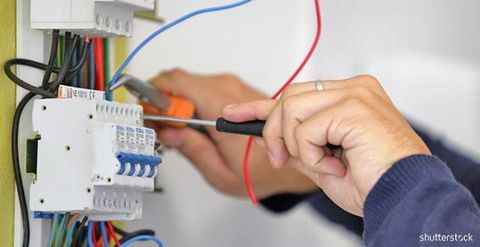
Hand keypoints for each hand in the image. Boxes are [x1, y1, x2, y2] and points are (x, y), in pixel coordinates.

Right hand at [148, 69, 315, 197]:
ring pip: (190, 82)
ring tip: (174, 127)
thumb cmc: (264, 170)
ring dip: (176, 101)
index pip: (177, 83)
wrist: (293, 158)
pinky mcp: (236, 90)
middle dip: (162, 100)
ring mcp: (234, 87)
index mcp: (221, 110)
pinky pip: (204, 87)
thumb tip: (169, 131)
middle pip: (180, 80)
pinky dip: (190, 100)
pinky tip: (191, 122)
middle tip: (157, 123)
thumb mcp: (221, 172)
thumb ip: (192, 149)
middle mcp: (229, 91)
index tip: (146, 112)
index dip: (154, 95)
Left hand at [223, 75, 430, 214]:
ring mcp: (354, 94)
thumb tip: (270, 138)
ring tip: (321, 164)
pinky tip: (335, 165)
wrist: (404, 198)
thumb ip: (298, 144)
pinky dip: (311, 155)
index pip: (295, 95)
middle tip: (282, 159)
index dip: (260, 106)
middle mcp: (353, 89)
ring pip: (291, 109)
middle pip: (288, 97)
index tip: (234, 113)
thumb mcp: (322, 162)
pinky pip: (306, 129)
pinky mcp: (353, 107)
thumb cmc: (374, 182)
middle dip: (274, 131)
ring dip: (296, 145)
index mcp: (349, 97)